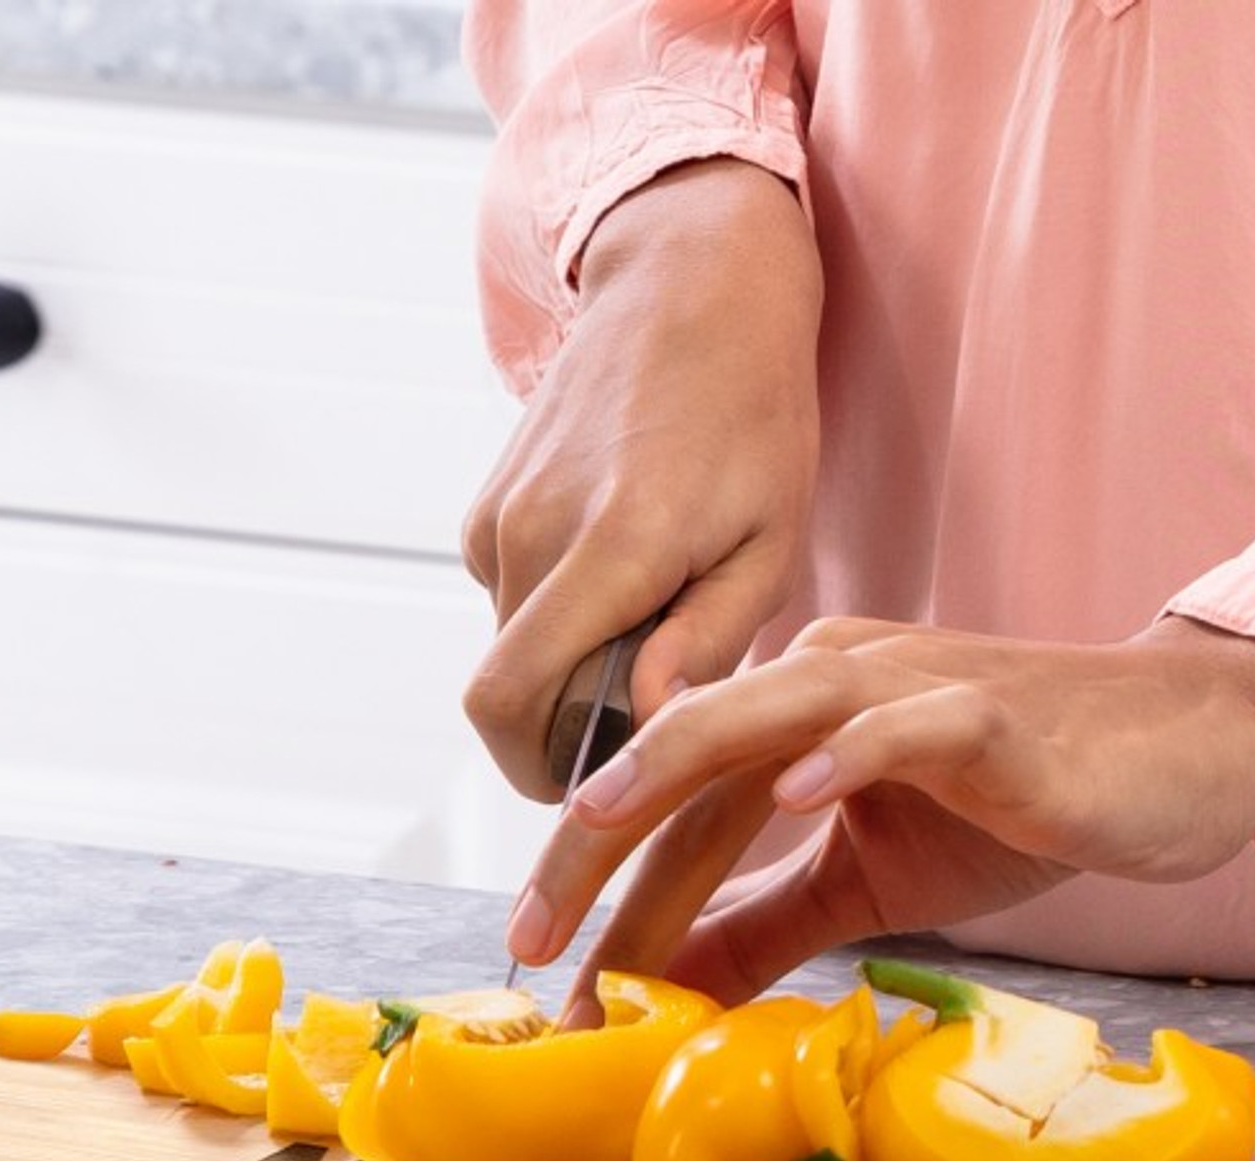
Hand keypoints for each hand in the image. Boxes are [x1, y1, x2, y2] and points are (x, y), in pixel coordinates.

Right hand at [460, 157, 822, 800]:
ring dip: (564, 666)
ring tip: (647, 614)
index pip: (508, 705)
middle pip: (505, 695)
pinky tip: (616, 568)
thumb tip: (639, 720)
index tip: (596, 782)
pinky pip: (507, 601)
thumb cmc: (753, 417)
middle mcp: (532, 533)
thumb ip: (703, 644)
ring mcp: (498, 516)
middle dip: (560, 729)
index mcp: (611, 550)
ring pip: (509, 649)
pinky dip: (553, 616)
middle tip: (641, 706)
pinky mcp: (485, 507)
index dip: (536, 772)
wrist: (690, 284)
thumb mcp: (769, 541)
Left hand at [505, 614, 1254, 1003]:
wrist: (1178, 756)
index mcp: (787, 715)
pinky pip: (902, 723)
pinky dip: (847, 752)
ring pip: (763, 712)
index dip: (597, 883)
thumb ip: (762, 923)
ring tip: (596, 822)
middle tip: (532, 936)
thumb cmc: (1014, 804)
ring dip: (673, 771)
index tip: (541, 971)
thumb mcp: (862, 881)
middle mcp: (823, 678)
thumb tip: (665, 988)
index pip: (669, 802)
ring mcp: (902, 686)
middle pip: (679, 749)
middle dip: (595, 843)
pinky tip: (795, 793)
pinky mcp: (986, 713)